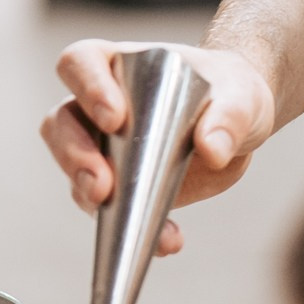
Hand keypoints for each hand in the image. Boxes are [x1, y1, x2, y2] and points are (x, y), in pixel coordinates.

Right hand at [39, 40, 277, 254]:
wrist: (237, 123)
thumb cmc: (230, 92)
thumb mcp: (242, 96)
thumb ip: (230, 116)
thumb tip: (212, 151)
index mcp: (118, 63)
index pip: (80, 62)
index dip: (86, 88)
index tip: (114, 119)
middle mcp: (97, 104)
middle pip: (61, 122)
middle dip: (75, 155)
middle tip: (102, 185)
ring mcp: (103, 147)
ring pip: (73, 169)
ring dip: (87, 194)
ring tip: (118, 212)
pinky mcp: (118, 186)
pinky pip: (109, 209)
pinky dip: (131, 228)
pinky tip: (167, 240)